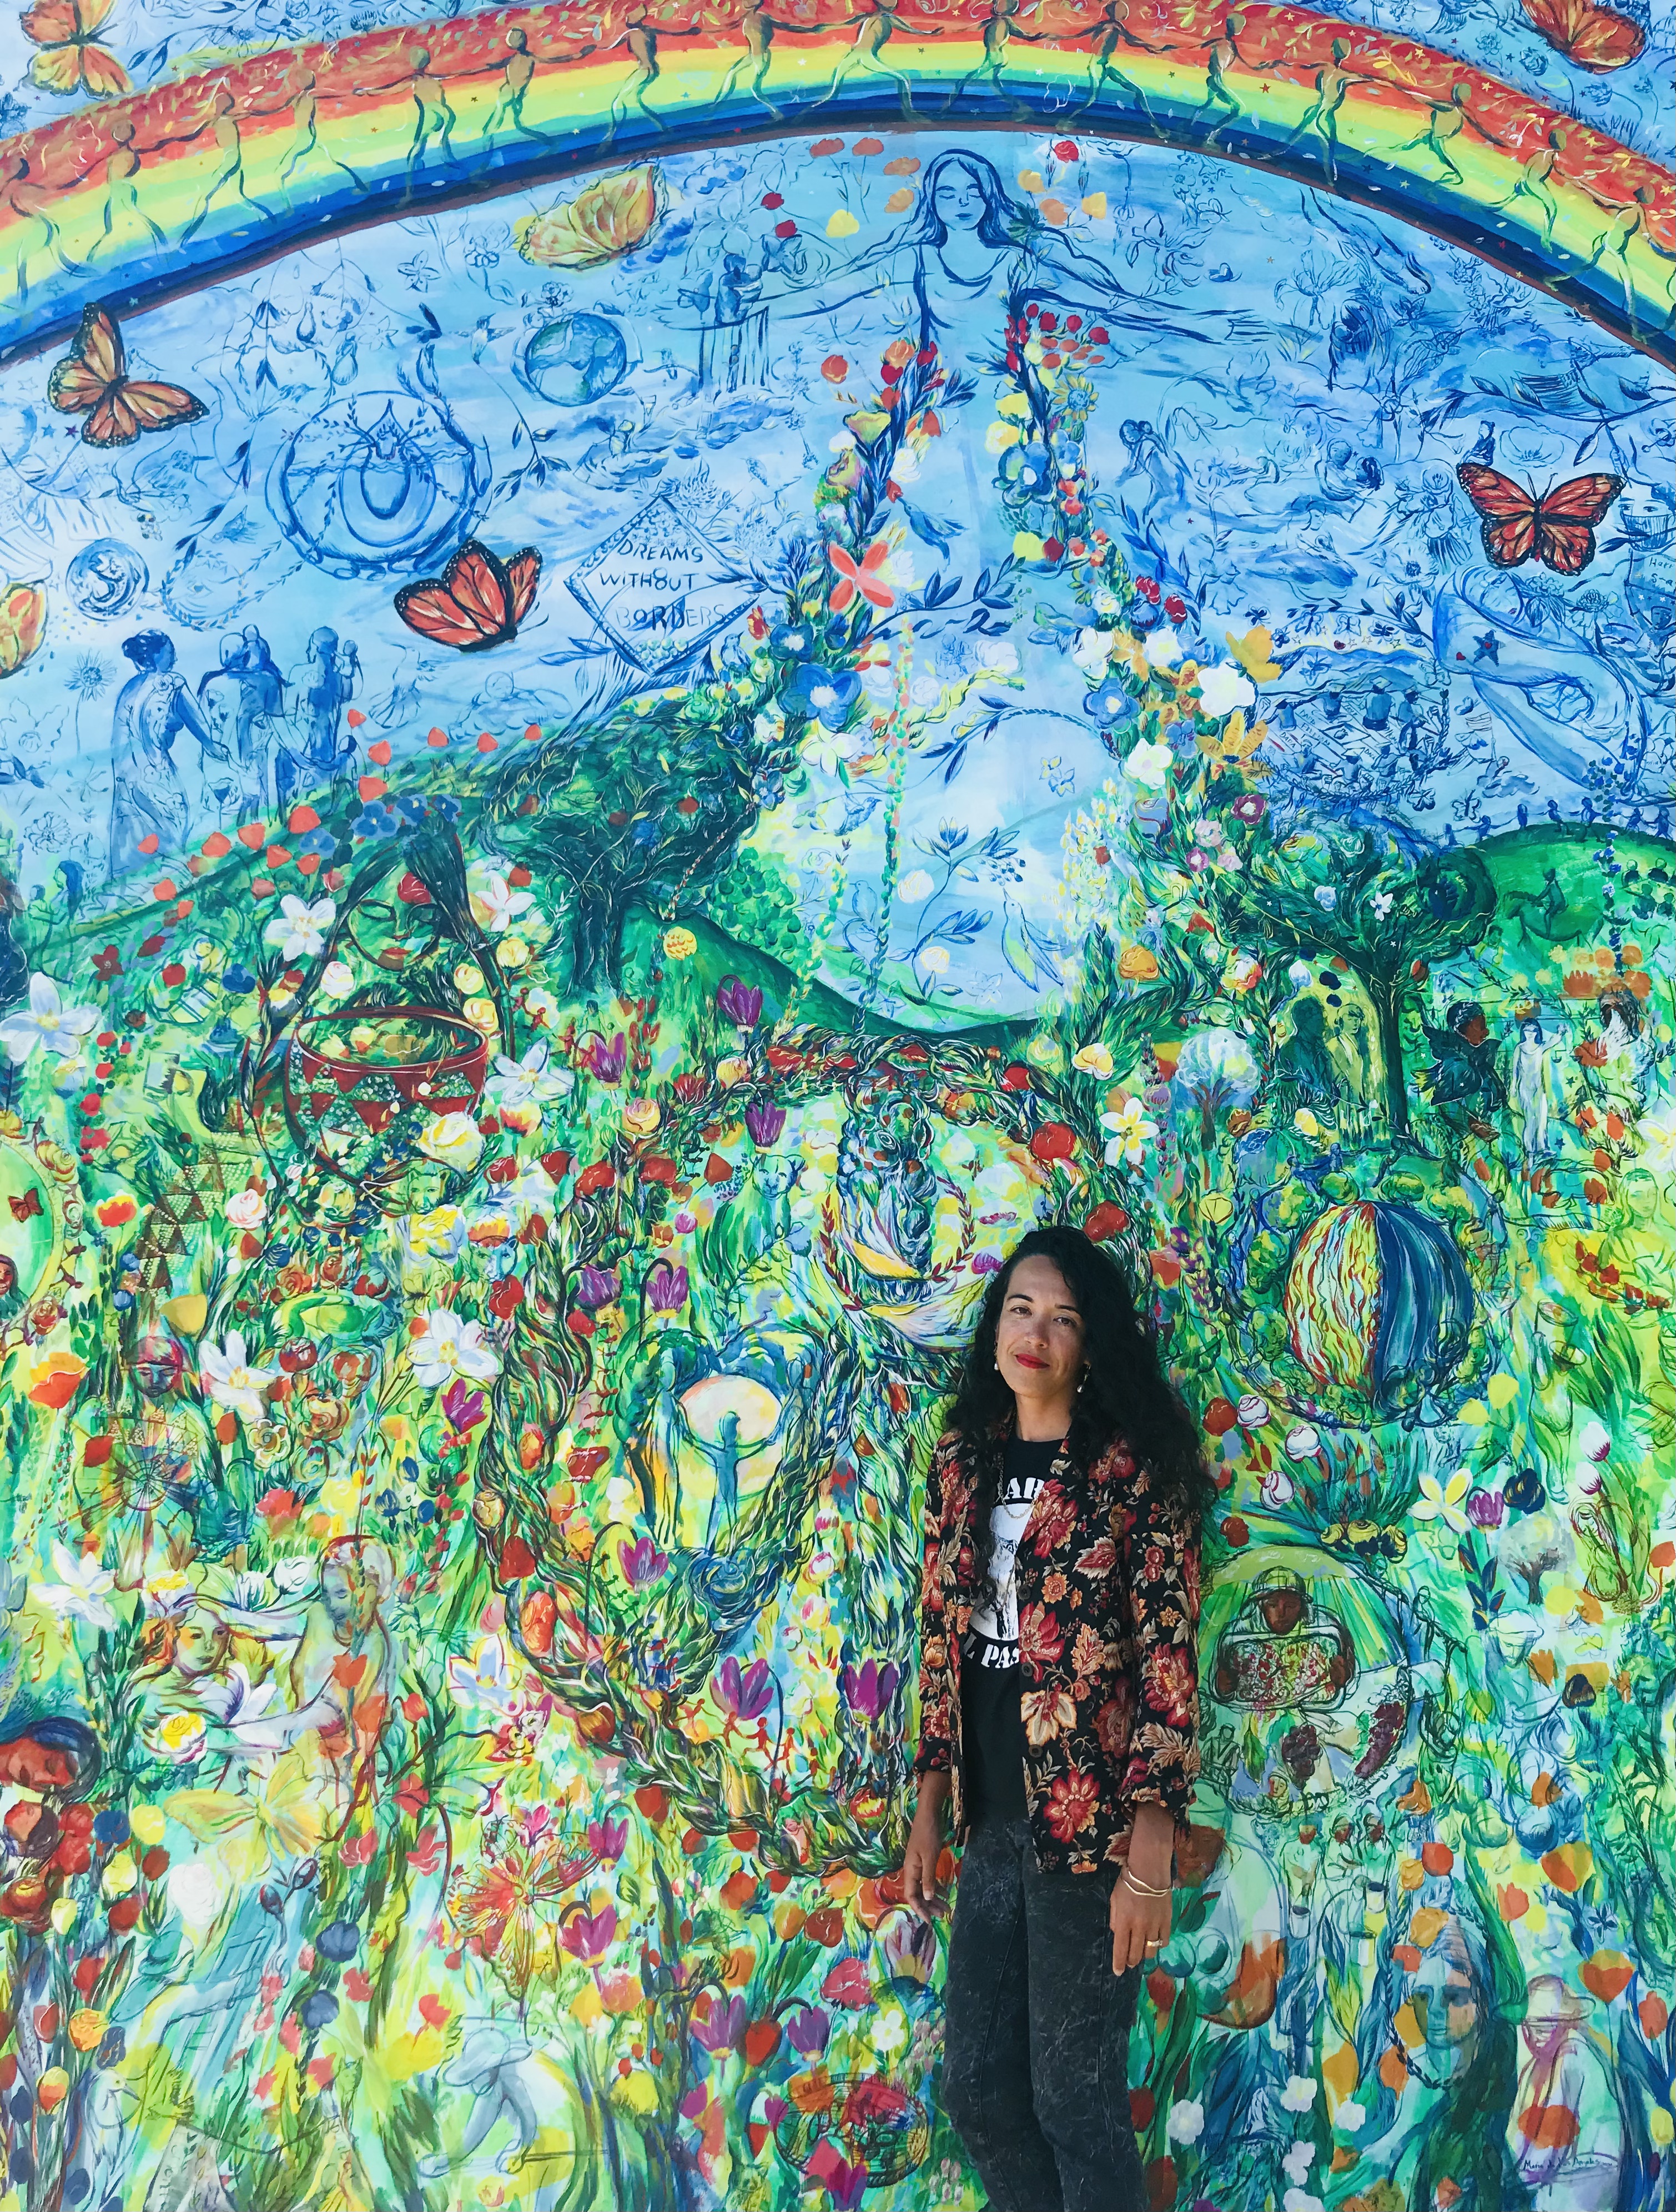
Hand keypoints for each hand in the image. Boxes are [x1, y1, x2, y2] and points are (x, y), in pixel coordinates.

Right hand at [899, 1775, 948, 1924]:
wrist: (929, 1814)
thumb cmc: (928, 1834)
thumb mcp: (929, 1857)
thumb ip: (928, 1878)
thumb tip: (927, 1898)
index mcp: (910, 1870)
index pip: (911, 1895)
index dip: (920, 1909)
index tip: (930, 1921)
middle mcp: (912, 1869)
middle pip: (918, 1893)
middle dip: (929, 1906)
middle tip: (943, 1915)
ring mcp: (918, 1865)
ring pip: (924, 1887)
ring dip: (934, 1898)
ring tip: (946, 1908)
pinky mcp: (925, 1860)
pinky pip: (928, 1879)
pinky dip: (936, 1887)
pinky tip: (945, 1892)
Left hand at [1109, 1865, 1170, 1974]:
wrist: (1150, 1870)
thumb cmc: (1127, 1881)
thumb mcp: (1114, 1898)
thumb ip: (1115, 1918)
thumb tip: (1117, 1932)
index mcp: (1124, 1922)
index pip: (1120, 1950)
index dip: (1119, 1964)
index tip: (1118, 1972)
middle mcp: (1139, 1928)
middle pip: (1136, 1955)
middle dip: (1132, 1962)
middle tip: (1130, 1962)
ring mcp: (1155, 1926)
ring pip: (1151, 1951)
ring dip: (1145, 1955)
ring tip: (1142, 1952)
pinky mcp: (1167, 1922)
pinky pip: (1164, 1941)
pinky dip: (1159, 1944)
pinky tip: (1155, 1941)